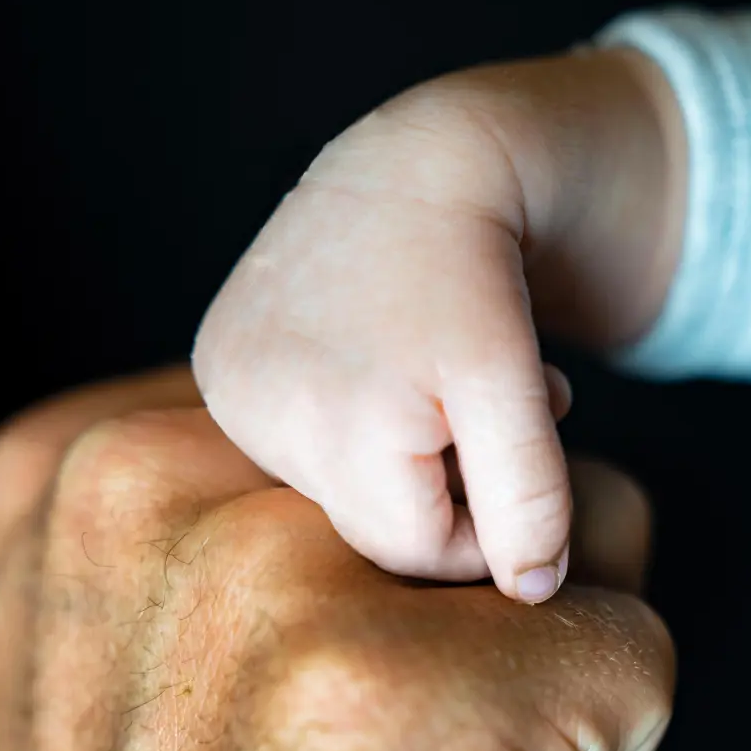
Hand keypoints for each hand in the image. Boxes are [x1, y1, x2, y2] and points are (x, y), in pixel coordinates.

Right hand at [193, 47, 685, 602]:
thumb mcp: (518, 384)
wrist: (418, 158)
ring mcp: (226, 386)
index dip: (480, 526)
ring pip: (334, 487)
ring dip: (401, 455)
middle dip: (442, 484)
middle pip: (367, 522)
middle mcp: (254, 411)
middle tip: (485, 411)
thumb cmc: (478, 270)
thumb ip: (529, 496)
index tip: (513, 465)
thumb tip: (530, 592)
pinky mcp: (219, 365)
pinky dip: (353, 423)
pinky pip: (297, 441)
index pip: (413, 550)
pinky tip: (383, 367)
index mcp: (331, 423)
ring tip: (440, 381)